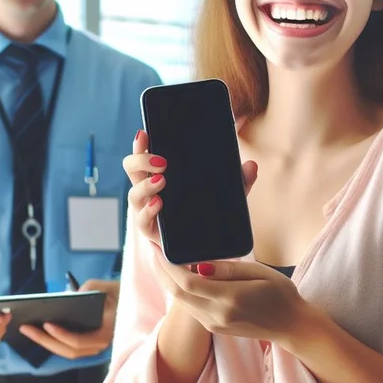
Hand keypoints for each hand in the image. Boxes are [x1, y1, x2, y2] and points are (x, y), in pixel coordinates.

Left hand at [18, 279, 119, 358]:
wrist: (136, 304)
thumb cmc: (123, 294)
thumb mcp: (110, 286)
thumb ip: (92, 286)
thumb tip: (71, 295)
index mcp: (106, 333)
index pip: (79, 341)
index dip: (61, 335)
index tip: (46, 324)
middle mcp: (100, 345)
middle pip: (68, 350)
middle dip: (44, 340)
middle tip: (25, 327)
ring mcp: (94, 347)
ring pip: (67, 351)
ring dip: (46, 341)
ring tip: (27, 329)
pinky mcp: (89, 344)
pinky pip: (69, 346)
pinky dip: (53, 340)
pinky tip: (39, 330)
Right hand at [122, 129, 258, 245]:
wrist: (208, 249)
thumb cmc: (211, 214)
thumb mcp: (227, 195)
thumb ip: (240, 181)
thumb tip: (251, 165)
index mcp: (161, 175)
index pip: (145, 155)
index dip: (140, 143)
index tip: (145, 133)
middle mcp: (149, 191)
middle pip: (131, 169)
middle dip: (140, 160)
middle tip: (162, 161)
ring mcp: (148, 212)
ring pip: (133, 194)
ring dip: (145, 186)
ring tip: (162, 181)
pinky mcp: (152, 232)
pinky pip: (142, 221)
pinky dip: (148, 212)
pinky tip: (159, 204)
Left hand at [151, 253, 316, 344]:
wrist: (291, 326)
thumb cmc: (280, 293)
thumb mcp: (259, 272)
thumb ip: (228, 269)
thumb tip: (198, 263)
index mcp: (229, 298)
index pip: (187, 281)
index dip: (168, 264)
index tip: (159, 247)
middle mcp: (217, 315)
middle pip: (177, 292)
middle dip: (161, 271)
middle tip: (154, 250)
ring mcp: (214, 324)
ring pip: (180, 301)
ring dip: (167, 281)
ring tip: (162, 259)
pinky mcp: (214, 328)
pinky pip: (190, 307)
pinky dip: (180, 290)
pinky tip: (179, 275)